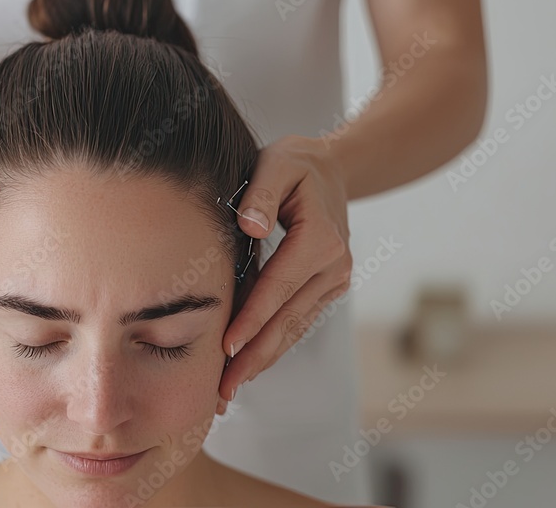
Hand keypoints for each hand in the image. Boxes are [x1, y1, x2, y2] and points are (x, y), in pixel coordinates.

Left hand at [216, 135, 351, 413]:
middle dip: (253, 357)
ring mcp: (334, 281)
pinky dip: (272, 346)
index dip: (251, 319)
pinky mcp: (327, 290)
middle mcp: (334, 267)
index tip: (225, 348)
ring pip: (293, 329)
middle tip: (221, 390)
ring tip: (228, 390)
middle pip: (286, 320)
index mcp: (321, 239)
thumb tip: (250, 226)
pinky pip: (296, 323)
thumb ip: (262, 193)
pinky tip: (247, 367)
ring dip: (262, 360)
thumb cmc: (295, 165)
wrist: (333, 169)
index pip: (278, 287)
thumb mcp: (278, 164)